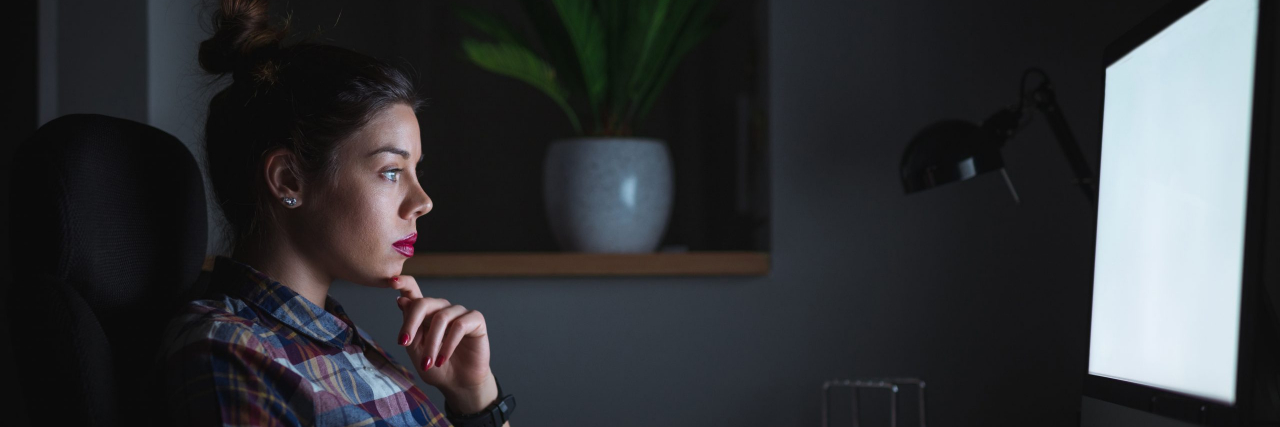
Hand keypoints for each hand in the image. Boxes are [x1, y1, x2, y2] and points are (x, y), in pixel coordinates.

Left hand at [388, 275, 492, 398]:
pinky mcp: (476, 320)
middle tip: (405, 343)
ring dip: (432, 343)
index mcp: (425, 314)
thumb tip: (401, 300)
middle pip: (424, 302)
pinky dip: (448, 344)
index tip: (391, 282)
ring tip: (428, 363)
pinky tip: (442, 359)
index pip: (413, 291)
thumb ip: (409, 327)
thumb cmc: (436, 367)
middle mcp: (442, 309)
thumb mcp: (416, 350)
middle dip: (411, 323)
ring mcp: (459, 313)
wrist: (458, 384)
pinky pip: (459, 325)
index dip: (403, 283)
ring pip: (441, 318)